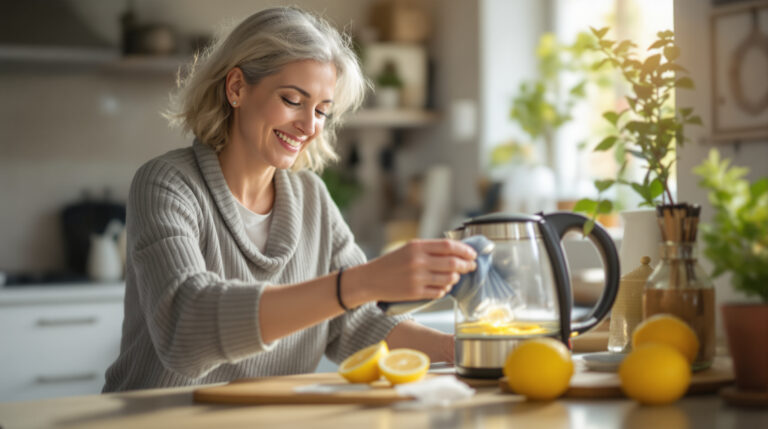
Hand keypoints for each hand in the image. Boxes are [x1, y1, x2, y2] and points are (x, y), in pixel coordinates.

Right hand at [349, 239, 476, 303]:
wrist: (371, 279)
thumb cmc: (392, 263)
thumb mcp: (409, 248)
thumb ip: (430, 249)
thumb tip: (456, 251)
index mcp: (417, 246)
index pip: (448, 246)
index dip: (465, 250)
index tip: (473, 254)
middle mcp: (418, 261)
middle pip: (452, 263)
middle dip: (467, 265)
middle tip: (471, 266)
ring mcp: (417, 278)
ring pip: (448, 279)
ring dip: (455, 278)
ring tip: (454, 277)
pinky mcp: (415, 293)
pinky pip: (439, 292)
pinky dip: (444, 290)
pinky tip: (442, 287)